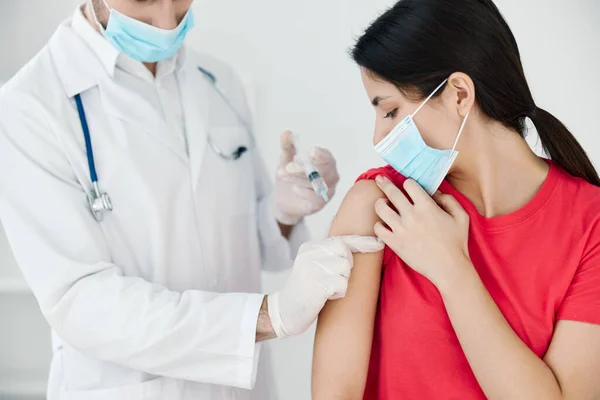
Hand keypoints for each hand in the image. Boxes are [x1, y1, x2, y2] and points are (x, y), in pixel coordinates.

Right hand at [267, 235, 383, 337]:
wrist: (283, 312)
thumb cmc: (304, 290)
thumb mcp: (312, 266)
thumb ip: (329, 255)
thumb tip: (356, 244)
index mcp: (309, 247)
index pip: (341, 240)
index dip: (362, 242)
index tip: (379, 244)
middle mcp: (309, 254)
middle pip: (346, 254)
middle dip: (346, 269)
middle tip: (331, 280)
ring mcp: (312, 268)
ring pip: (346, 269)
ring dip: (341, 282)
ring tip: (325, 289)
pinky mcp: (316, 285)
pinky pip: (342, 285)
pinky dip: (338, 293)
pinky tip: (324, 297)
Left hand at [275, 131, 339, 225]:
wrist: (284, 199)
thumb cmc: (290, 176)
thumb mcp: (286, 160)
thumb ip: (287, 146)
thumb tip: (286, 132)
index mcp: (325, 161)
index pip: (327, 157)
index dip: (320, 155)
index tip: (310, 153)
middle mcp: (331, 175)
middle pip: (322, 171)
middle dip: (303, 168)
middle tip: (287, 167)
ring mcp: (328, 190)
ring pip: (316, 184)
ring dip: (297, 178)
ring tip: (282, 174)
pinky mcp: (321, 204)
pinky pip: (315, 198)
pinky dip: (303, 192)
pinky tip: (295, 189)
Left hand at [373, 176, 470, 287]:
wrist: (449, 268)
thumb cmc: (457, 243)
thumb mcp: (461, 216)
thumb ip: (448, 200)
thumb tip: (435, 192)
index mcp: (427, 206)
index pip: (409, 184)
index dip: (408, 183)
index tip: (407, 186)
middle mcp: (411, 215)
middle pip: (391, 192)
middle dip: (384, 183)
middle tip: (379, 179)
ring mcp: (400, 229)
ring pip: (380, 208)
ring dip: (380, 203)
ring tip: (383, 204)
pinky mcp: (394, 243)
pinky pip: (377, 229)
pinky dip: (378, 225)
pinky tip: (384, 224)